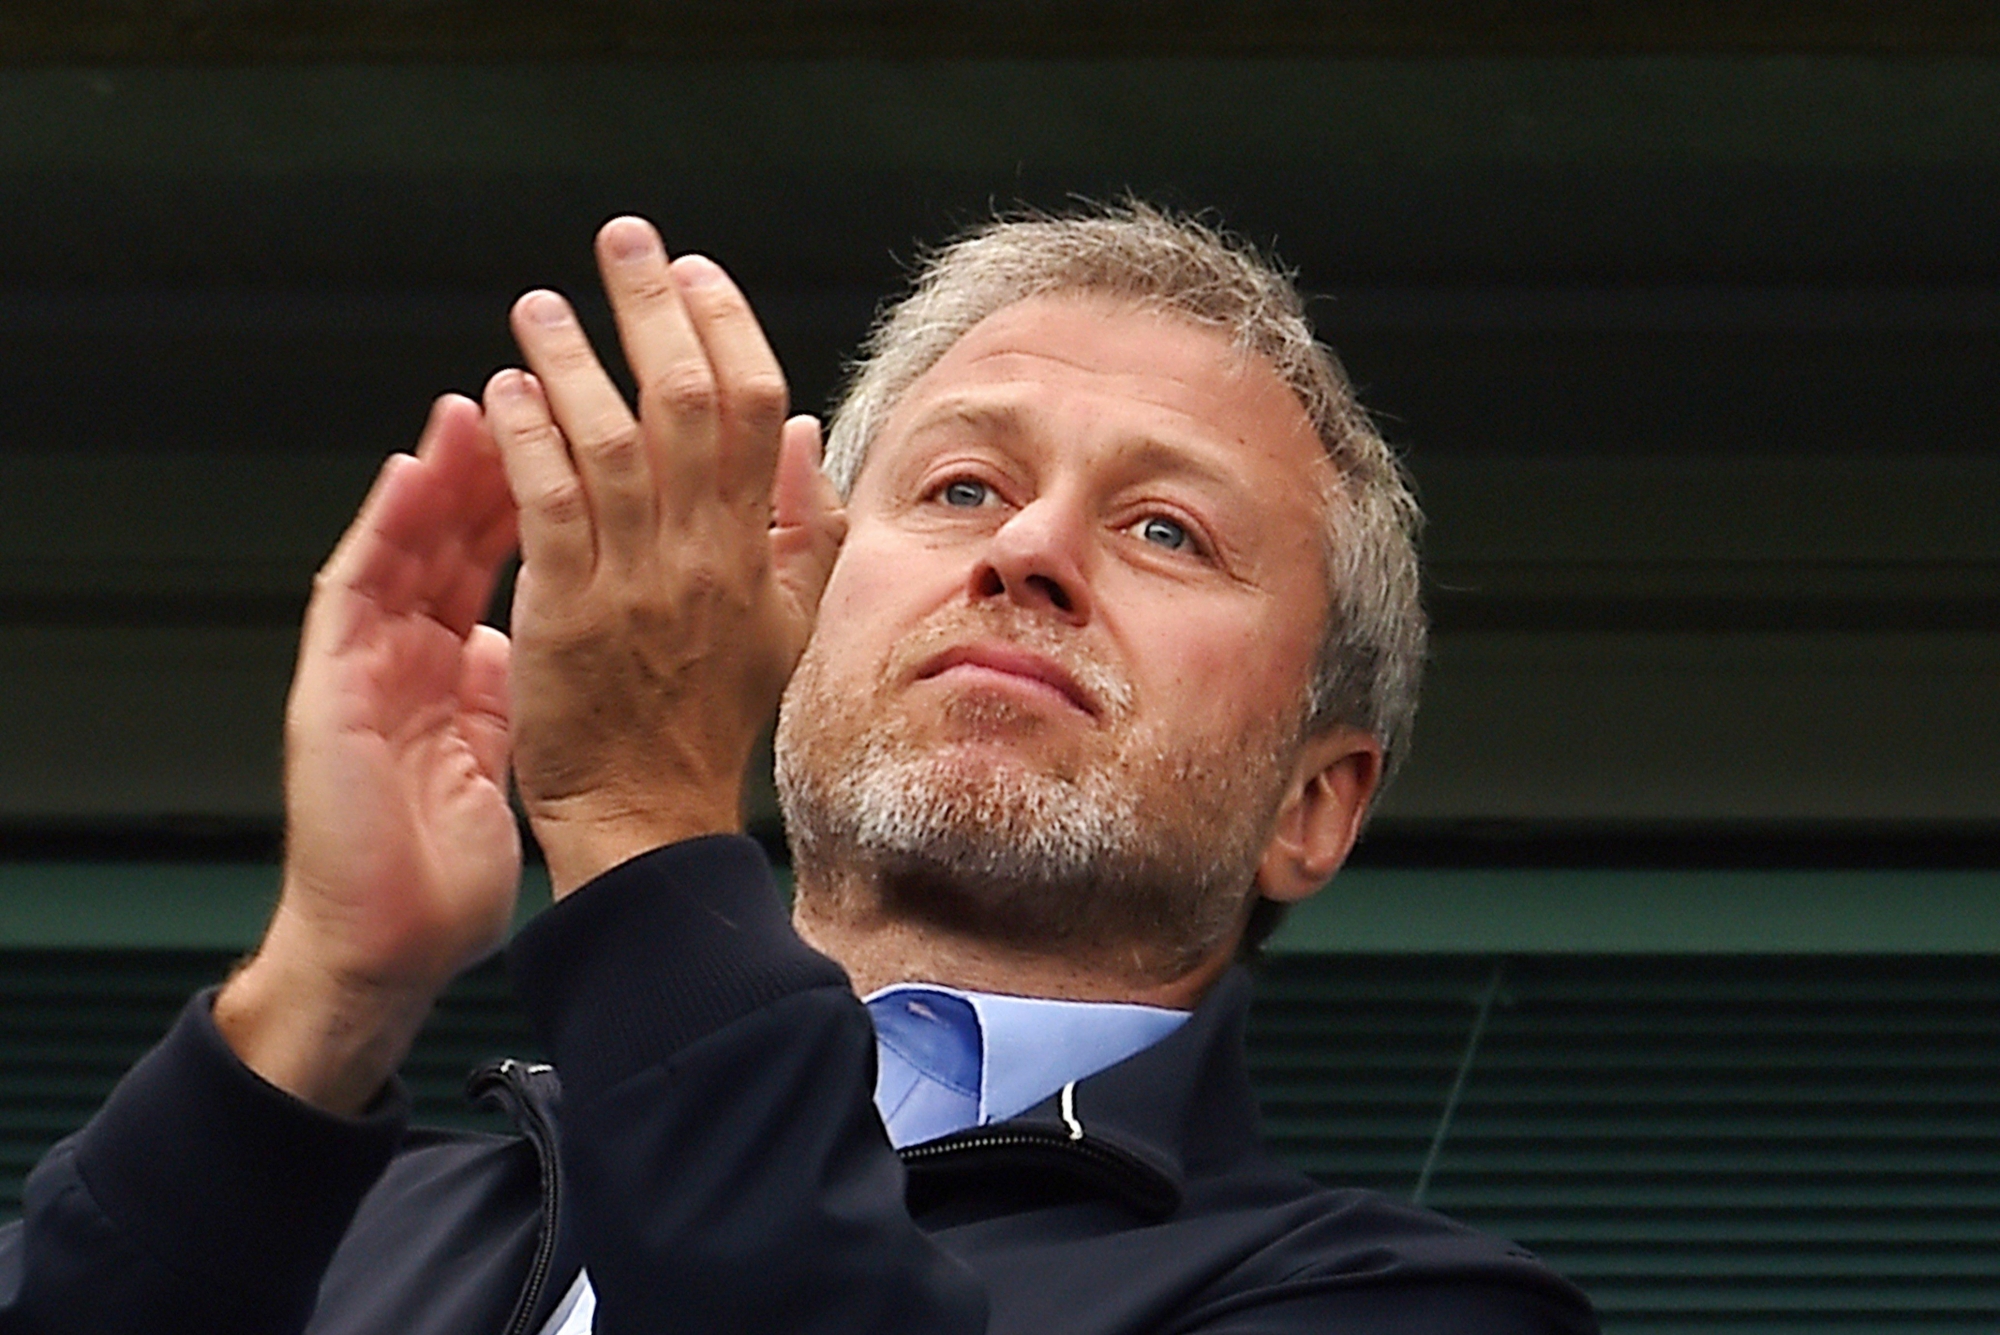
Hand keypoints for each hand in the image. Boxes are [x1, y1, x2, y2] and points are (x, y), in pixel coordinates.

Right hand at [216, 396, 521, 1113]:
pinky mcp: (333, 686)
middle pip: (461, 537)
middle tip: (544, 392)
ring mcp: (368, 664)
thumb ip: (500, 689)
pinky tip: (411, 473)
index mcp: (455, 669)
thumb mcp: (496, 760)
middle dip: (502, 462)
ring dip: (441, 472)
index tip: (596, 441)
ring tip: (480, 399)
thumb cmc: (442, 871)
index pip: (507, 563)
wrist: (386, 947)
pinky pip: (359, 590)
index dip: (546, 497)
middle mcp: (410, 653)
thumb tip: (522, 639)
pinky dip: (385, 531)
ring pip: (407, 545)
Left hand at [485, 217, 843, 896]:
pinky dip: (528, 439)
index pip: (758, 411)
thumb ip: (807, 527)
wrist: (652, 813)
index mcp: (758, 551)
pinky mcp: (570, 614)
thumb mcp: (788, 625)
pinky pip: (551, 505)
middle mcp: (705, 555)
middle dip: (654, 309)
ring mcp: (637, 583)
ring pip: (615, 442)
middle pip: (690, 402)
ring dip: (575, 360)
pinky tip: (505, 391)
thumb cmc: (711, 720)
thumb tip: (806, 429)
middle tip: (623, 242)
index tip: (697, 273)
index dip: (728, 329)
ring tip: (540, 306)